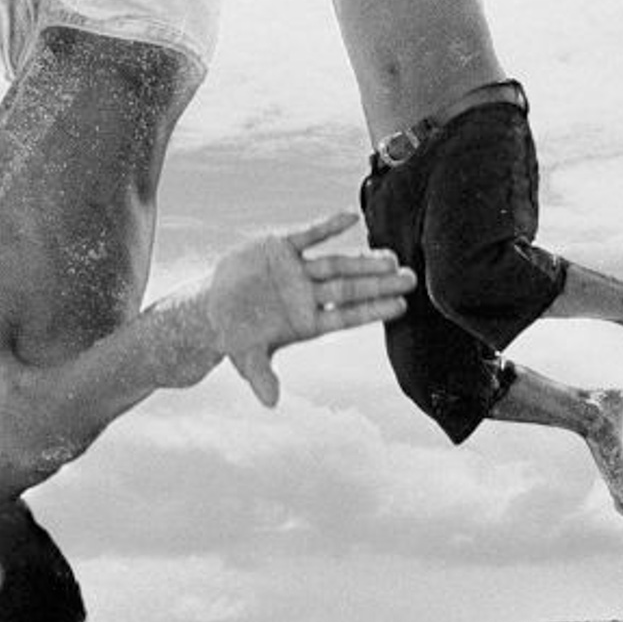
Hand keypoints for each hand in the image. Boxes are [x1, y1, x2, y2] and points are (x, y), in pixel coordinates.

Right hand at [206, 215, 413, 405]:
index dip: (372, 310)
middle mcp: (309, 295)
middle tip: (410, 278)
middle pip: (350, 288)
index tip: (399, 306)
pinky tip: (351, 217)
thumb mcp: (246, 359)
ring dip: (363, 259)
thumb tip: (271, 403)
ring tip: (391, 257)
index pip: (347, 316)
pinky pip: (309, 234)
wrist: (212, 307)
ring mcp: (298, 270)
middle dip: (379, 283)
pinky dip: (328, 226)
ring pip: (337, 263)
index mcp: (307, 322)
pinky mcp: (282, 248)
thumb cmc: (235, 337)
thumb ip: (261, 377)